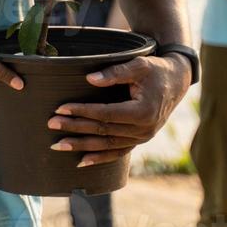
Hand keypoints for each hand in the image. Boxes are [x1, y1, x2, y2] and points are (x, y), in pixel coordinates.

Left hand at [48, 54, 190, 166]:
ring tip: (57, 145)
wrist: (176, 82)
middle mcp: (143, 130)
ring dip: (81, 146)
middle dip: (75, 128)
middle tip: (51, 124)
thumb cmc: (155, 70)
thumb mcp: (138, 65)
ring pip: (107, 145)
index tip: (61, 108)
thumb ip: (115, 73)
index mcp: (143, 112)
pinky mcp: (139, 140)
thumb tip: (89, 79)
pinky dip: (99, 157)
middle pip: (103, 131)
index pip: (105, 114)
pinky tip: (81, 161)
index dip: (82, 111)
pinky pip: (117, 152)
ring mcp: (141, 138)